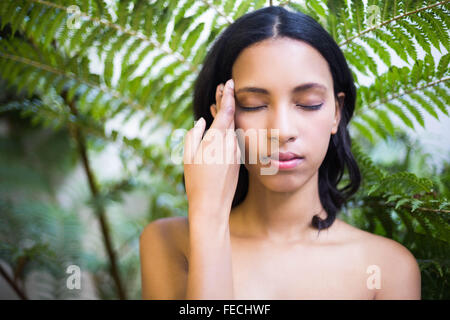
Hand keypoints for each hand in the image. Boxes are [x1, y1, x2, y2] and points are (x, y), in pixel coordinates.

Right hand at [183, 79, 239, 222]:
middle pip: (230, 117)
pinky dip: (227, 131)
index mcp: (217, 139)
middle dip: (226, 101)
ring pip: (232, 129)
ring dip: (225, 116)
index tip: (228, 82)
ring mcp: (235, 152)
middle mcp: (230, 144)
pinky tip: (220, 128)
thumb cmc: (196, 182)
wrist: (212, 206)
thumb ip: (193, 135)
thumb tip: (201, 122)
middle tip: (223, 87)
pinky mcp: (237, 161)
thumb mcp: (188, 156)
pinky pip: (232, 140)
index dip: (227, 95)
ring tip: (216, 103)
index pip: (226, 111)